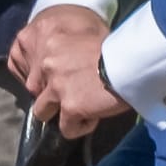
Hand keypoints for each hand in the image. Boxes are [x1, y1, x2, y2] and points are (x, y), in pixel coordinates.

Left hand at [9, 5, 128, 139]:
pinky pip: (67, 129)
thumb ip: (71, 50)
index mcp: (50, 44)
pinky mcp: (70, 108)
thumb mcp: (87, 37)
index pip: (35, 68)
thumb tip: (70, 64)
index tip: (67, 79)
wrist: (130, 62)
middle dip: (52, 95)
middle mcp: (48, 66)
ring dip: (61, 113)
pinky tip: (95, 115)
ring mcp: (56, 88)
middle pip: (35, 90)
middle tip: (74, 94)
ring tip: (82, 108)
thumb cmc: (117, 47)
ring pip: (42, 113)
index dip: (50, 77)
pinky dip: (81, 126)